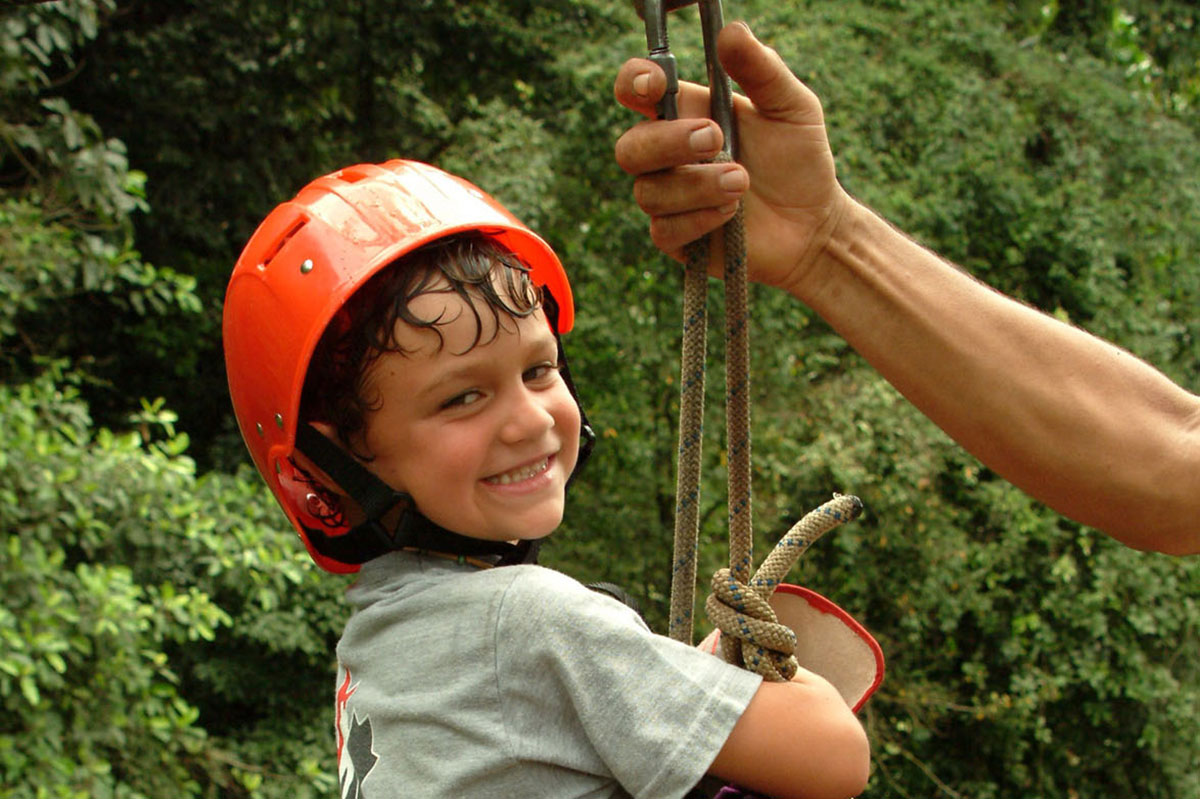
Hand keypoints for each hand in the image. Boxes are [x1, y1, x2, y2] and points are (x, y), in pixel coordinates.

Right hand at [614, 21, 849, 294]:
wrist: (814, 224)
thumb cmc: (800, 161)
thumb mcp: (792, 108)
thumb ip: (761, 70)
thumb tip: (730, 31)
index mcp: (686, 113)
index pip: (635, 90)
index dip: (633, 83)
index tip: (655, 84)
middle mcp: (668, 155)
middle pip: (630, 148)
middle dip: (670, 143)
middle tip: (717, 140)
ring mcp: (668, 198)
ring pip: (648, 191)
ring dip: (698, 186)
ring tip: (742, 183)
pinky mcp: (676, 238)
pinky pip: (664, 229)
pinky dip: (699, 219)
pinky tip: (731, 214)